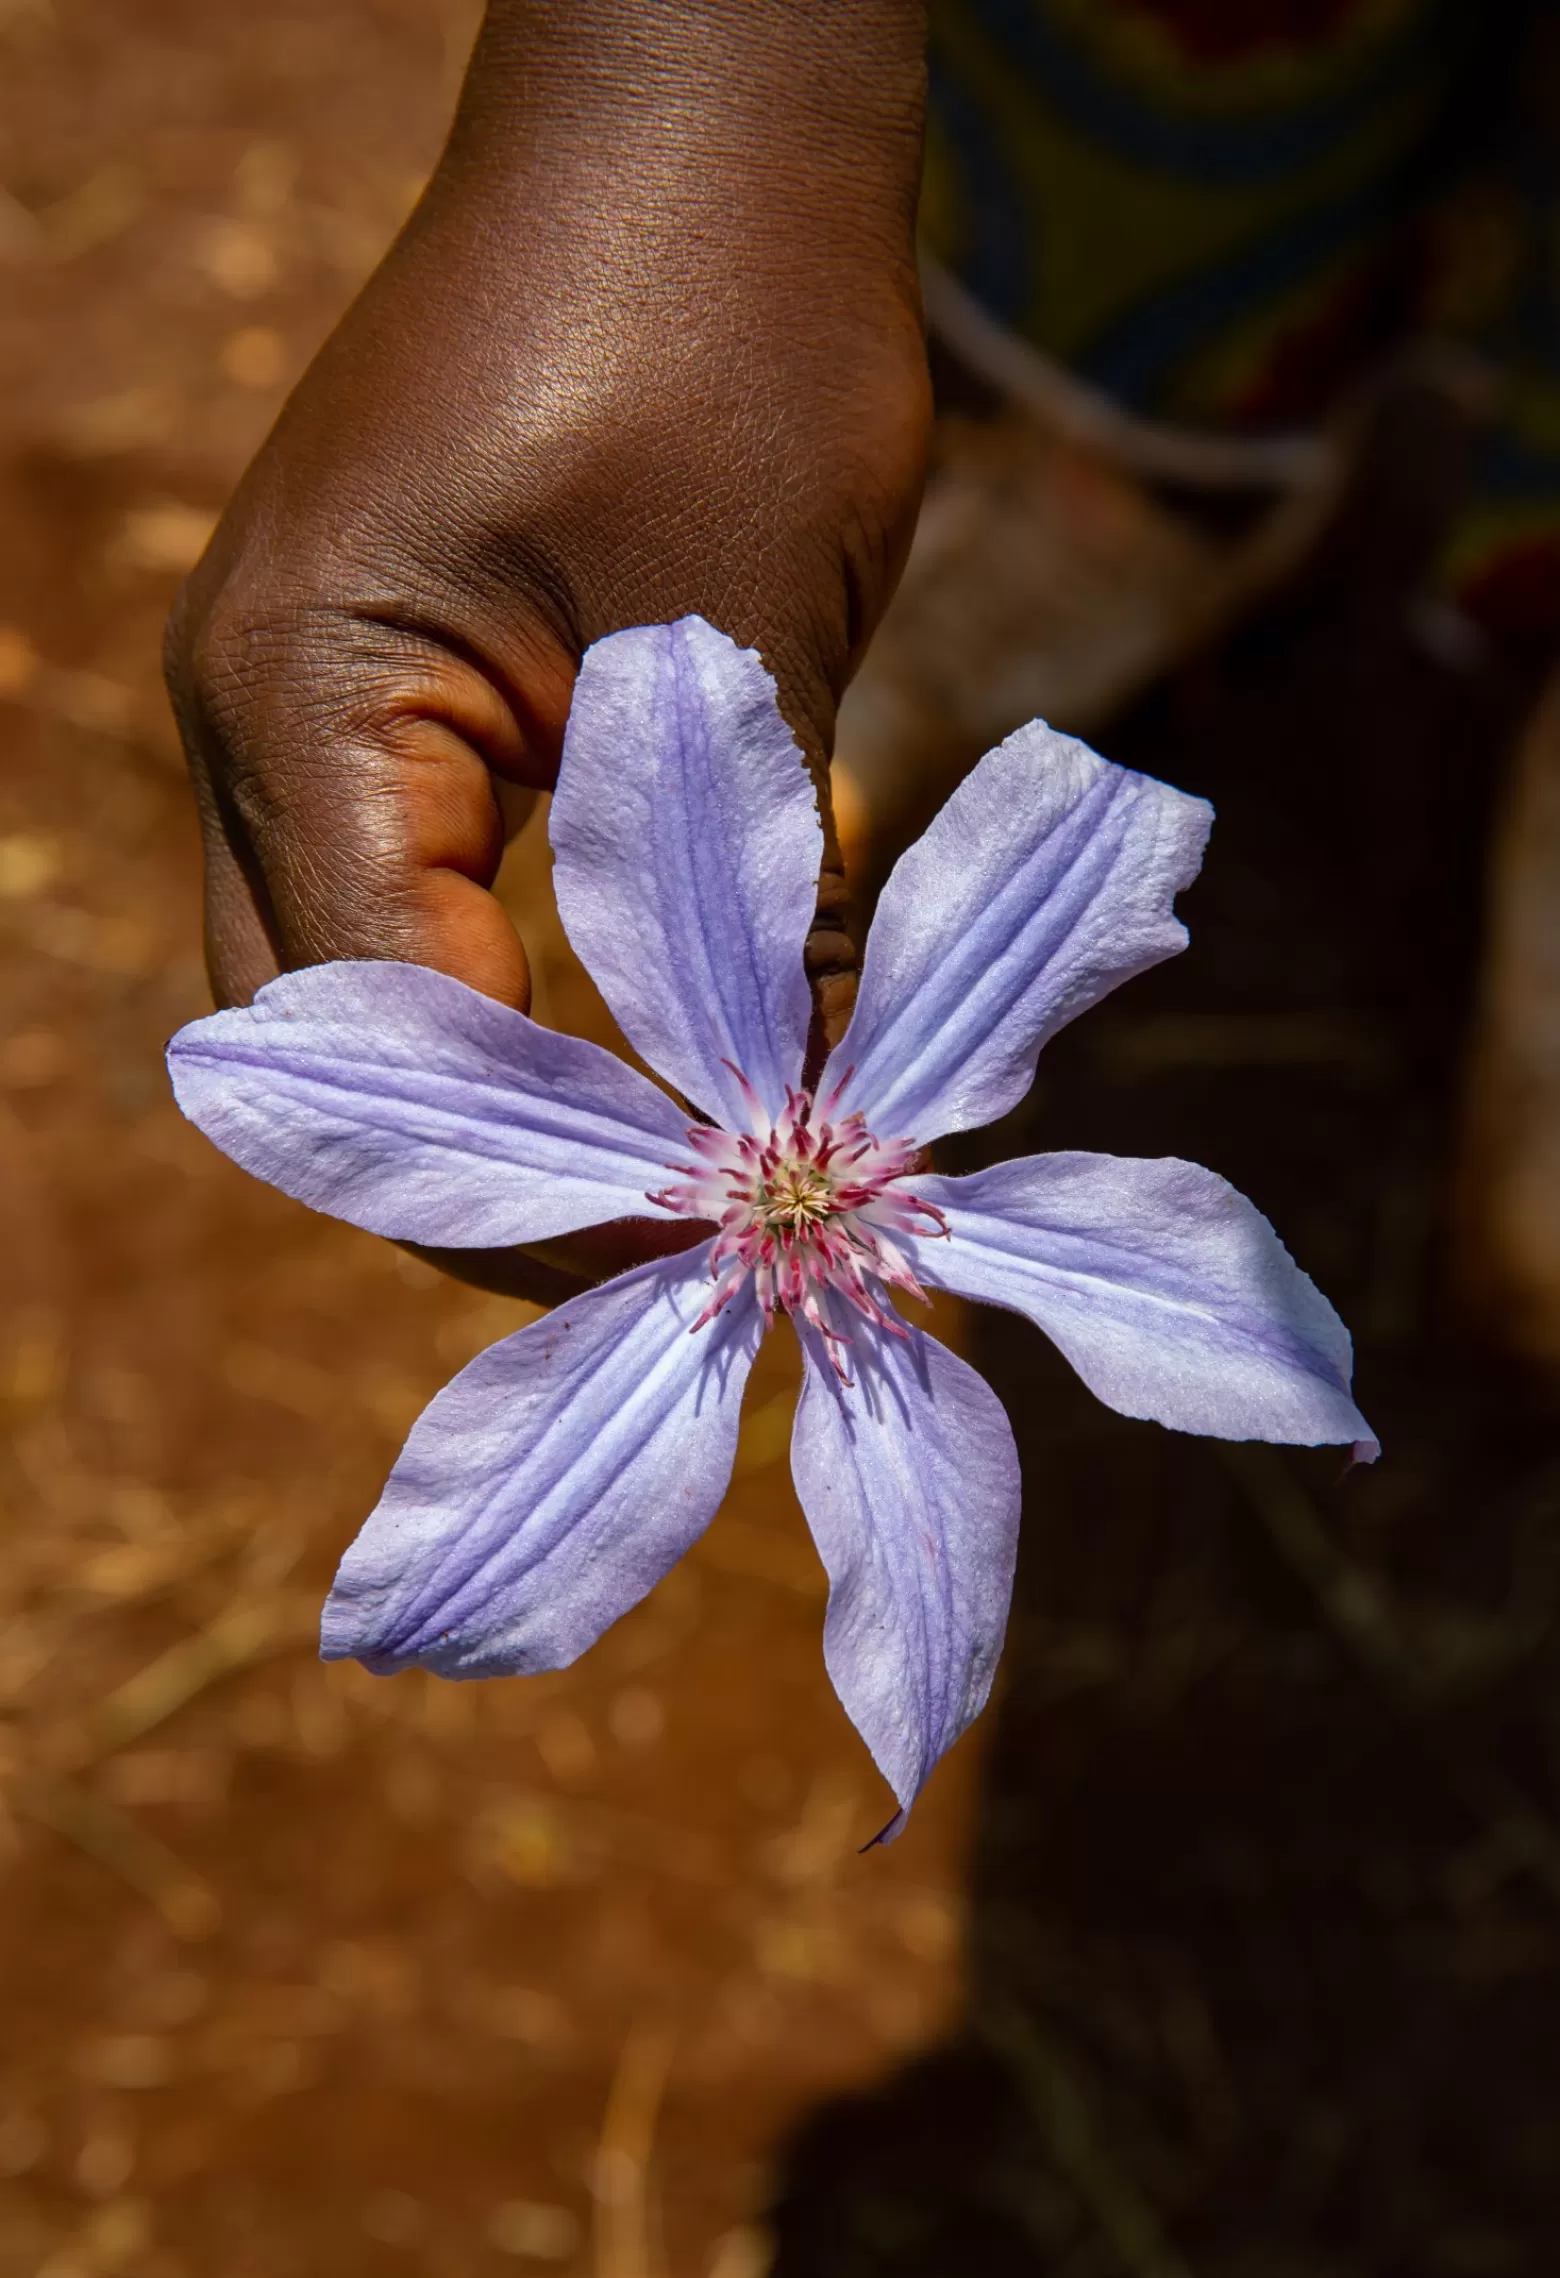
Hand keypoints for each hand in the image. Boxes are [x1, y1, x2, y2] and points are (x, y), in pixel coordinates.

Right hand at [165, 0, 930, 1300]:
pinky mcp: (393, 676)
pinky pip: (432, 881)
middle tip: (670, 1248)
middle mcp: (264, 712)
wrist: (699, 99)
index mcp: (303, 700)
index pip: (383, 1031)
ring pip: (376, 971)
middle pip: (334, 1033)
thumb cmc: (725, 315)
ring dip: (514, 1076)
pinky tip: (666, 1010)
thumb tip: (793, 1096)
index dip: (526, 1173)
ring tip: (672, 1161)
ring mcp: (311, 692)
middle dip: (496, 1159)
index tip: (688, 1251)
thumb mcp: (743, 638)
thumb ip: (745, 888)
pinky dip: (537, 976)